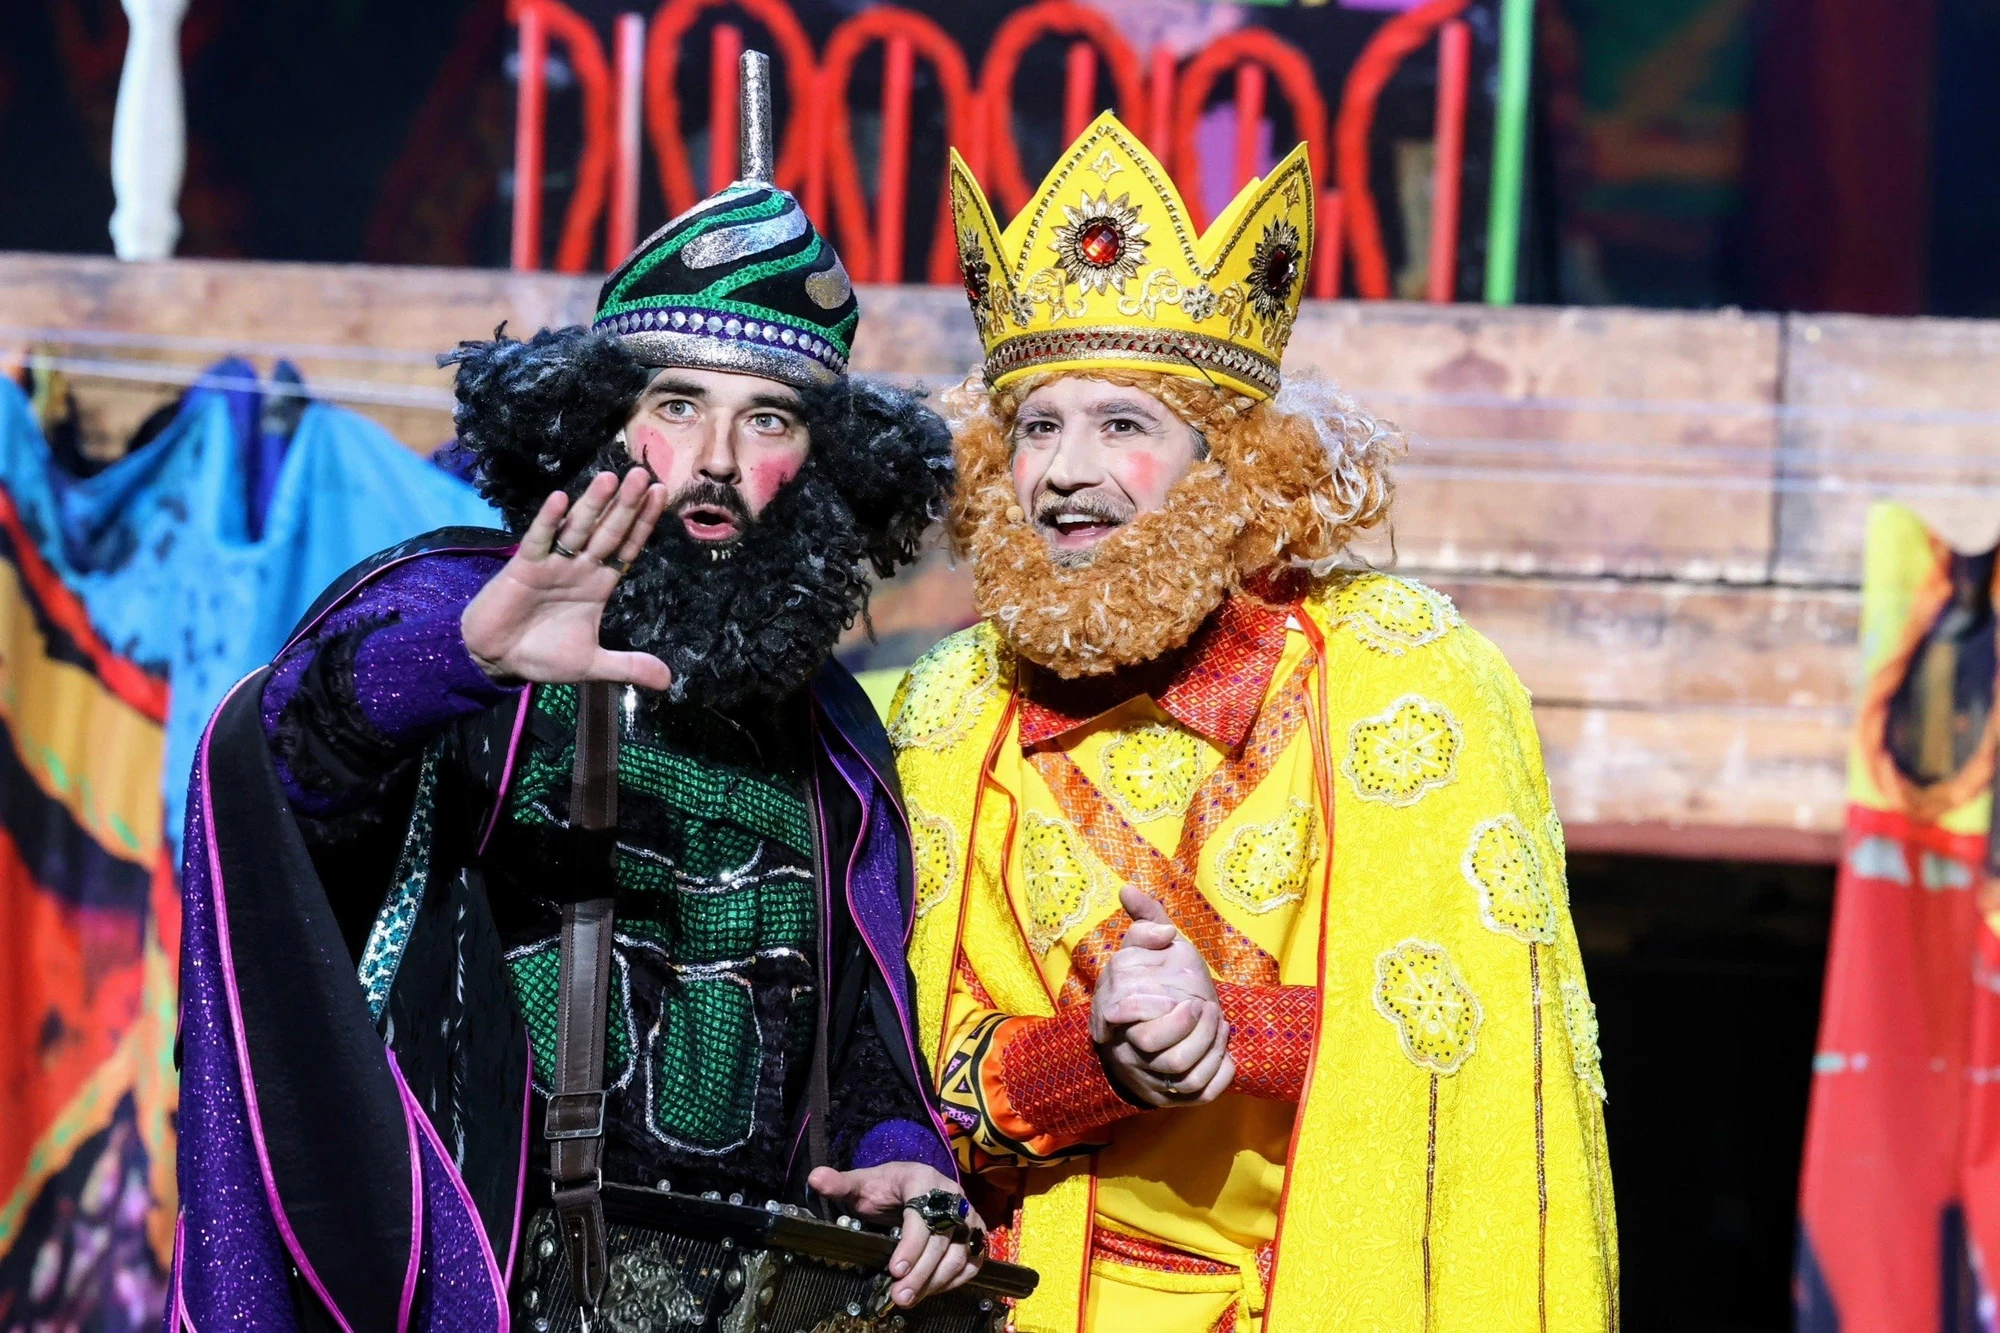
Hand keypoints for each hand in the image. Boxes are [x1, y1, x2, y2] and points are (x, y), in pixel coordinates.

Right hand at [460, 468, 671, 688]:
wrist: (496, 660)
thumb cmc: (542, 655)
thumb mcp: (591, 664)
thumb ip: (628, 666)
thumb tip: (668, 682)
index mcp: (598, 584)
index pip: (627, 548)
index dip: (643, 523)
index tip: (661, 495)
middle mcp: (579, 567)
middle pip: (608, 531)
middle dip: (626, 505)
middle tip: (643, 475)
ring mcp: (552, 563)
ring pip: (577, 528)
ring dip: (593, 504)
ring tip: (611, 477)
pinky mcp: (524, 567)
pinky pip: (539, 540)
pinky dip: (549, 521)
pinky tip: (560, 499)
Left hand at [807, 1162, 984, 1309]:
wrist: (912, 1186)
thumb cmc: (887, 1187)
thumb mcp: (863, 1183)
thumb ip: (841, 1184)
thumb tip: (815, 1178)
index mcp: (925, 1181)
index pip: (923, 1216)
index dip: (911, 1245)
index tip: (894, 1269)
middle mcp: (953, 1198)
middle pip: (943, 1241)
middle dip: (921, 1272)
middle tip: (900, 1296)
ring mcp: (968, 1218)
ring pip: (960, 1255)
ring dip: (936, 1281)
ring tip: (909, 1300)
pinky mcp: (975, 1236)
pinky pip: (971, 1263)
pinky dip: (953, 1281)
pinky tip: (930, 1291)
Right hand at [1092, 887, 1234, 1107]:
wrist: (1153, 1036)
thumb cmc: (1153, 986)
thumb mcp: (1147, 951)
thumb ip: (1142, 922)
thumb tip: (1129, 891)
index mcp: (1114, 1014)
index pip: (1127, 1016)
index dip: (1161, 1008)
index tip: (1189, 995)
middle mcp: (1127, 1051)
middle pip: (1159, 1051)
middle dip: (1194, 1030)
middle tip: (1209, 1008)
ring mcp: (1152, 1078)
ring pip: (1184, 1075)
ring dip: (1211, 1047)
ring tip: (1221, 1024)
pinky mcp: (1177, 1098)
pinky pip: (1203, 1093)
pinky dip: (1222, 1072)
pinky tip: (1227, 1053)